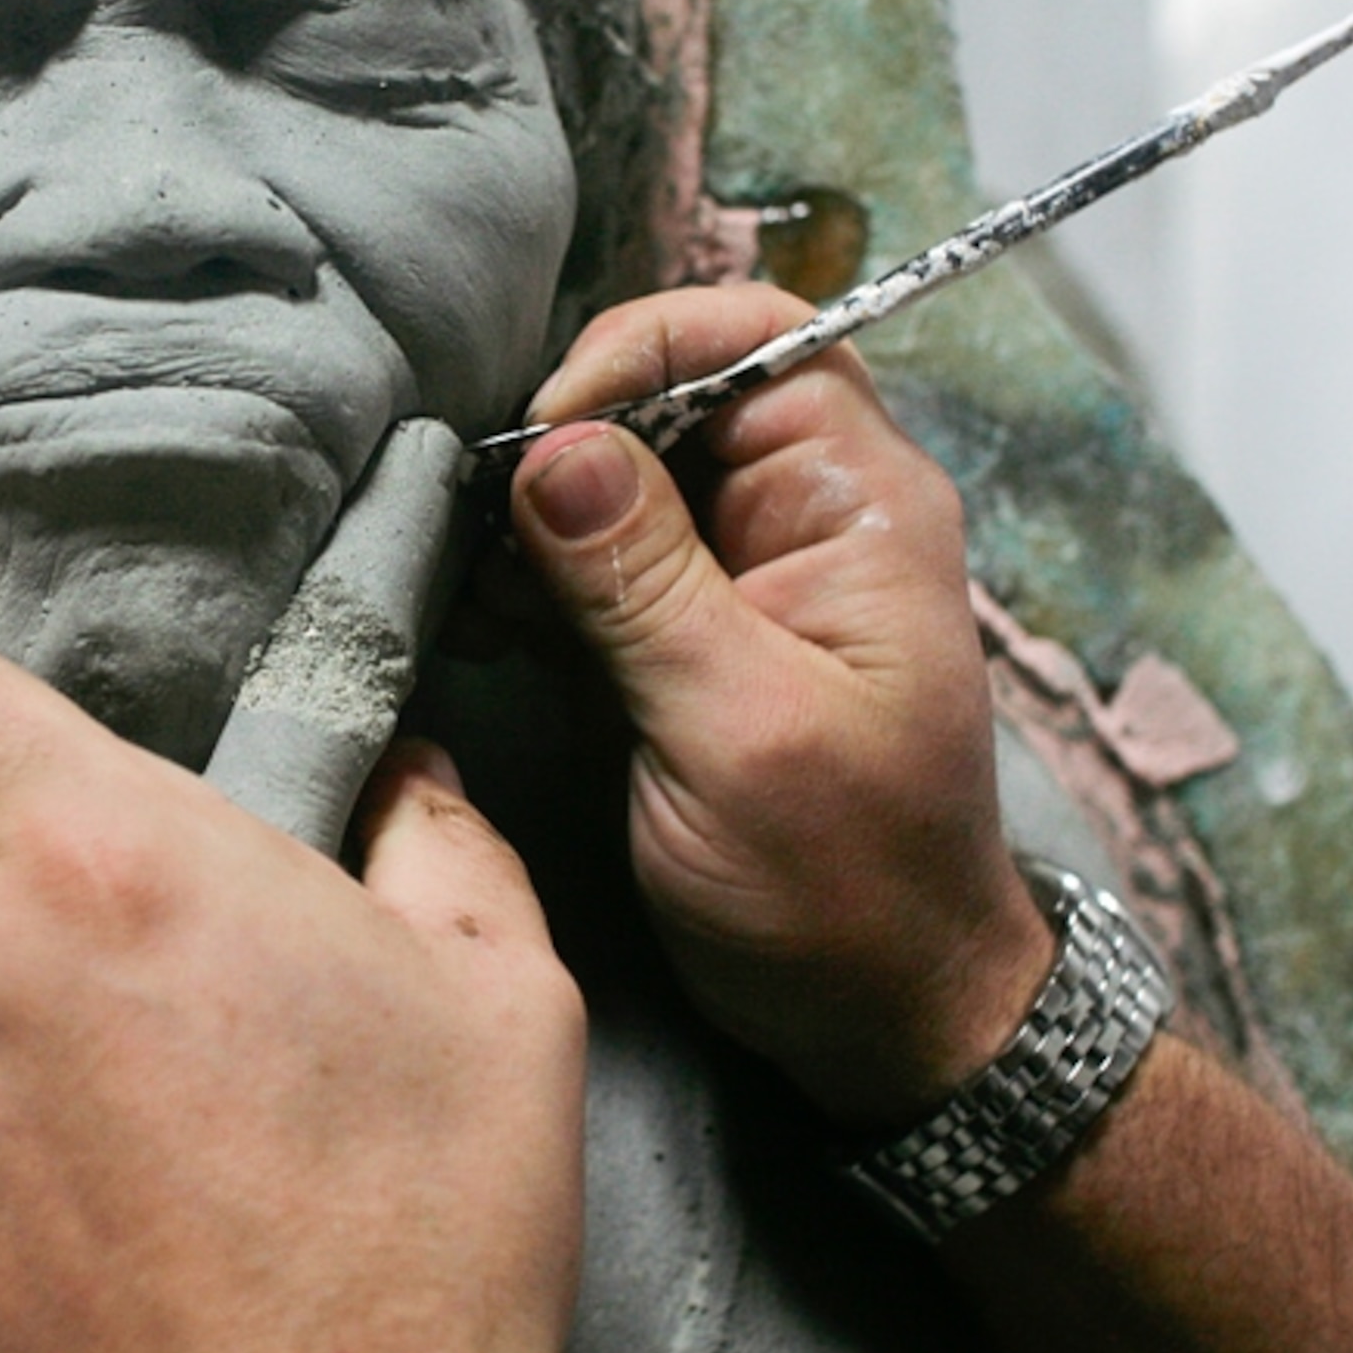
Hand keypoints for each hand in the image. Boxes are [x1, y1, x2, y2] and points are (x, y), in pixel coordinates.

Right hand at [502, 282, 1051, 1129]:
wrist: (883, 1017)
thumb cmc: (842, 884)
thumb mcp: (736, 729)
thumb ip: (641, 582)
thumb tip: (549, 448)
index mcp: (856, 502)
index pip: (753, 335)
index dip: (640, 353)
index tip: (544, 438)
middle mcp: (802, 514)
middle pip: (669, 394)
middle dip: (564, 438)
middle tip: (477, 517)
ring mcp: (742, 576)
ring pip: (619, 476)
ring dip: (532, 514)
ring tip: (468, 576)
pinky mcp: (684, 637)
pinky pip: (597, 558)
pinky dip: (531, 575)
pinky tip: (480, 617)